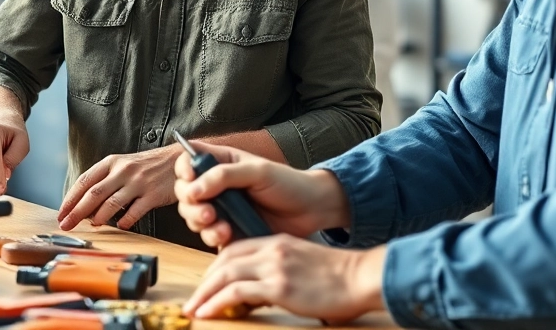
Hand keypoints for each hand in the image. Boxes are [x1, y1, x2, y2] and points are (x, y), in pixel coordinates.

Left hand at [57, 147, 177, 230]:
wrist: (179, 160)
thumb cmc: (147, 166)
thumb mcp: (124, 166)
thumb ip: (106, 182)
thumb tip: (86, 207)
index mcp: (112, 162)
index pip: (85, 180)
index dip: (70, 198)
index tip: (61, 213)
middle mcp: (123, 170)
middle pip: (93, 194)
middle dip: (76, 212)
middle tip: (66, 225)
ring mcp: (138, 182)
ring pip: (111, 203)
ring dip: (99, 218)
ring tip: (93, 225)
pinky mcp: (153, 194)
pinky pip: (134, 212)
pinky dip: (125, 222)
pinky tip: (121, 226)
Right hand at [174, 142, 350, 248]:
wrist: (310, 211)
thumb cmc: (288, 183)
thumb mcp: (257, 171)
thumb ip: (223, 176)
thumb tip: (193, 189)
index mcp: (222, 163)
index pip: (189, 161)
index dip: (184, 168)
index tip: (190, 176)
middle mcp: (217, 186)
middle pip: (185, 193)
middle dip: (191, 204)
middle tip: (209, 212)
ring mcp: (222, 209)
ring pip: (192, 217)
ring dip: (200, 222)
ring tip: (220, 225)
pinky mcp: (228, 231)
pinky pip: (208, 236)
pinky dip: (212, 237)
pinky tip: (227, 235)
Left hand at [184, 235, 386, 321]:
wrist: (361, 277)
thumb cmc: (340, 278)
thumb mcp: (303, 266)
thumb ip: (279, 273)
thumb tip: (258, 296)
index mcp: (278, 243)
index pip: (235, 249)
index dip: (216, 267)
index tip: (207, 284)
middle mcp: (272, 250)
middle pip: (224, 260)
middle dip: (205, 281)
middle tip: (194, 299)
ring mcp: (275, 266)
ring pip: (225, 274)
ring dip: (205, 293)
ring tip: (194, 309)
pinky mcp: (279, 286)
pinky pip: (236, 291)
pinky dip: (217, 301)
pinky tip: (208, 312)